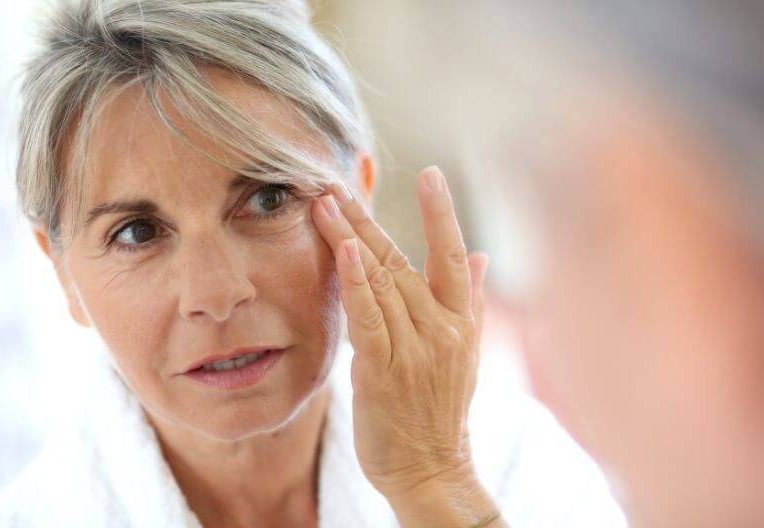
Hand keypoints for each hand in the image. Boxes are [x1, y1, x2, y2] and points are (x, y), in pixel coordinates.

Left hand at [311, 166, 493, 522]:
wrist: (433, 468)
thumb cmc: (442, 409)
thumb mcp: (466, 352)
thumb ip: (468, 299)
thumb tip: (480, 255)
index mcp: (459, 321)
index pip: (450, 255)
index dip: (442, 213)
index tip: (431, 174)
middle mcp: (440, 329)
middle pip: (401, 261)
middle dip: (368, 219)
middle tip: (339, 185)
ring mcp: (413, 350)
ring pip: (380, 282)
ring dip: (351, 239)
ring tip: (325, 205)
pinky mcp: (383, 372)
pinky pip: (370, 320)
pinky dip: (357, 284)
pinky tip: (345, 252)